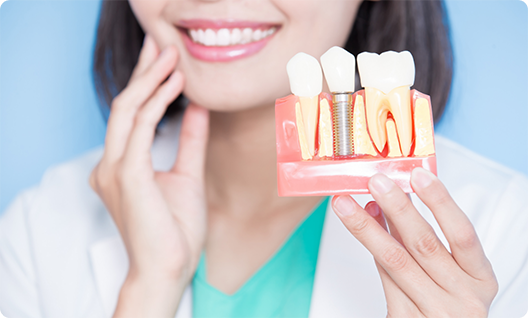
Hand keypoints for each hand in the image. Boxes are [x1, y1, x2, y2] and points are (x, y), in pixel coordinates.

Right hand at [90, 35, 208, 316]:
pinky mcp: (127, 174)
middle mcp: (110, 163)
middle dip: (144, 71)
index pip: (130, 114)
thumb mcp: (187, 174)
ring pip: (127, 109)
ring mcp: (114, 168)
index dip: (145, 83)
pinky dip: (156, 102)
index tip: (164, 60)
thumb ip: (190, 140)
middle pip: (124, 104)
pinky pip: (139, 127)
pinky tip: (176, 85)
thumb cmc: (175, 230)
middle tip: (162, 44)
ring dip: (151, 79)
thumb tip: (197, 108)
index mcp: (121, 165)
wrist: (169, 268)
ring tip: (172, 56)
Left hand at [332, 168, 497, 316]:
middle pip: (424, 244)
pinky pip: (384, 278)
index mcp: (480, 279)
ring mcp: (434, 311)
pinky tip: (360, 227)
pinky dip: (371, 249)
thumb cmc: (448, 302)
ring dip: (367, 227)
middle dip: (397, 208)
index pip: (462, 234)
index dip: (441, 202)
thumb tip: (392, 200)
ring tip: (347, 204)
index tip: (418, 174)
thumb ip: (424, 239)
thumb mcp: (451, 272)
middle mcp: (462, 297)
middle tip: (375, 182)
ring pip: (395, 260)